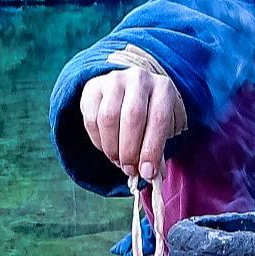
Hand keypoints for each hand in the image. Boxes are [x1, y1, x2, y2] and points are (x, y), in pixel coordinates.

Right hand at [79, 67, 186, 181]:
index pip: (159, 119)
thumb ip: (159, 151)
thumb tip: (152, 176)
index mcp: (163, 88)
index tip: (147, 172)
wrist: (131, 89)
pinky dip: (98, 140)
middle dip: (130, 151)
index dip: (152, 149)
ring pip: (108, 118)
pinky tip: (106, 147)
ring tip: (118, 161)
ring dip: (112, 147)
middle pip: (132, 117)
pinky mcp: (93, 87)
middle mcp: (139, 78)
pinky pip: (91, 118)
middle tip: (130, 169)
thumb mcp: (162, 129)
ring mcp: (114, 80)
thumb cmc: (151, 115)